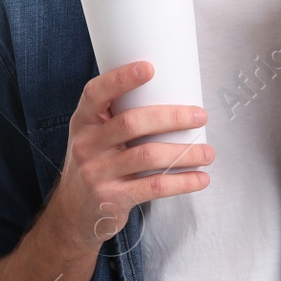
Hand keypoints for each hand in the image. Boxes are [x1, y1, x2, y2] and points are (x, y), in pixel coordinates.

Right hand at [43, 60, 214, 255]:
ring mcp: (97, 173)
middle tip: (200, 116)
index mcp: (83, 122)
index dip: (121, 78)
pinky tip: (200, 178)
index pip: (96, 93)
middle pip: (131, 123)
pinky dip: (182, 182)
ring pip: (147, 155)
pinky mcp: (112, 198)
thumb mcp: (93, 137)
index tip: (150, 67)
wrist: (73, 212)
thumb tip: (169, 93)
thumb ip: (117, 118)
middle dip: (171, 117)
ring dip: (184, 153)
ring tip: (207, 152)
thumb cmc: (95, 164)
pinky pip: (153, 187)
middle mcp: (86, 145)